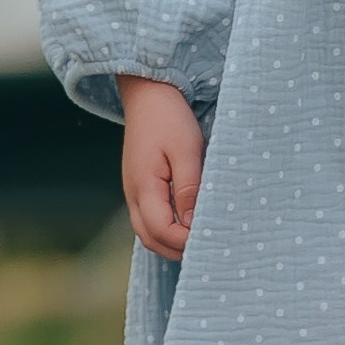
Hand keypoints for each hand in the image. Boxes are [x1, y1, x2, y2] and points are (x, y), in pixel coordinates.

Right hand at [119, 77, 204, 258]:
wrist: (148, 94)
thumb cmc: (169, 118)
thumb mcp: (186, 150)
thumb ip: (188, 188)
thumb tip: (192, 223)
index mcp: (143, 187)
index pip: (161, 230)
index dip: (185, 241)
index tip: (212, 238)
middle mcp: (133, 195)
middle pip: (151, 238)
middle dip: (177, 249)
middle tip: (209, 246)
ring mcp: (133, 192)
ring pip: (147, 232)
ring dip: (171, 242)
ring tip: (201, 239)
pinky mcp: (139, 187)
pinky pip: (148, 219)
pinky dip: (166, 230)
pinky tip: (187, 224)